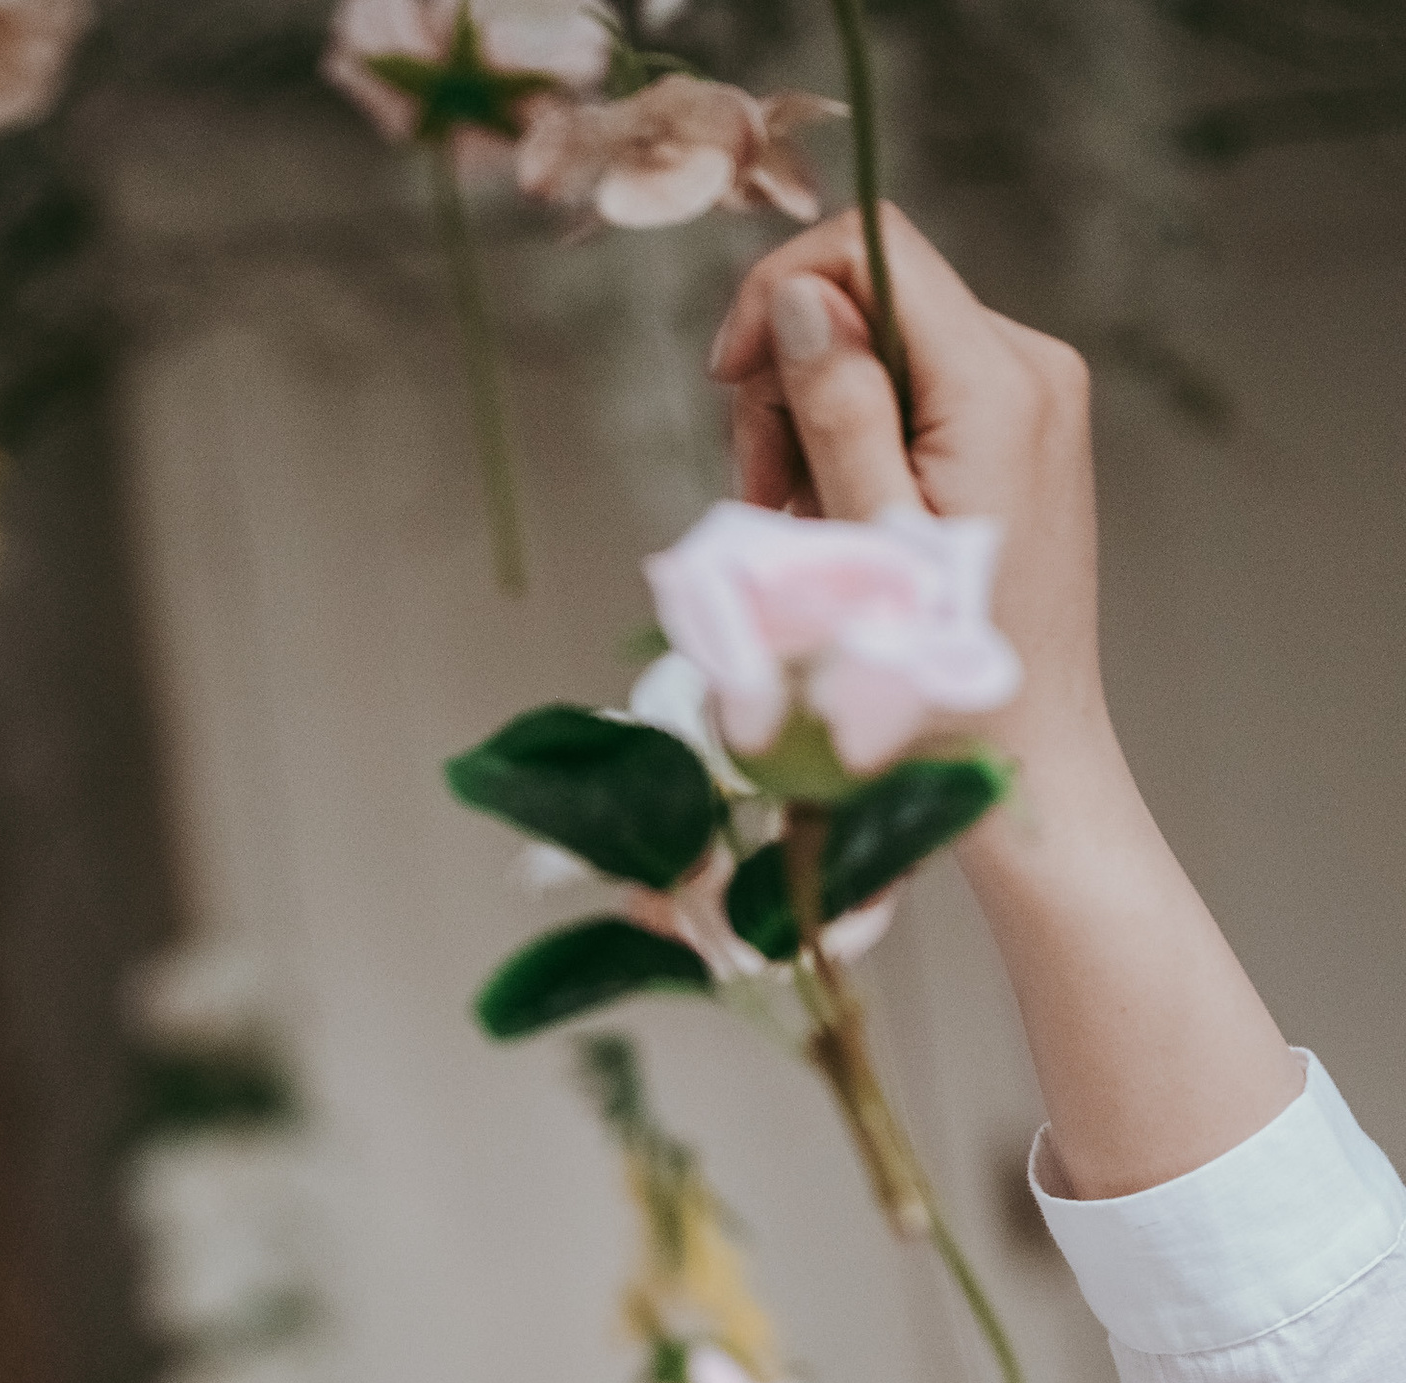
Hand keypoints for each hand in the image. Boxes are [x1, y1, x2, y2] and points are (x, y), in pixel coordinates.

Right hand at [707, 206, 1111, 802]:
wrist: (1027, 756)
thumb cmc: (942, 678)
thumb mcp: (868, 539)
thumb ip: (838, 408)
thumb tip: (801, 299)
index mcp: (1000, 384)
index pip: (871, 249)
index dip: (781, 294)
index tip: (727, 381)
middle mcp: (1030, 366)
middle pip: (870, 298)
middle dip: (793, 380)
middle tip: (766, 495)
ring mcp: (1032, 397)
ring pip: (883, 348)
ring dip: (816, 424)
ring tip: (806, 527)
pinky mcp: (1019, 431)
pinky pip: (915, 395)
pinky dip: (859, 445)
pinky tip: (846, 523)